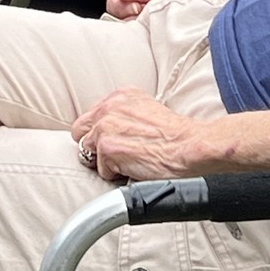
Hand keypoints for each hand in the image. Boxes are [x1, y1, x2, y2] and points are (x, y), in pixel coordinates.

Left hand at [71, 86, 205, 180]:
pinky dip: (115, 175)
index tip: (113, 141)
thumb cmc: (176, 135)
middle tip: (113, 156)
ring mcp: (105, 128)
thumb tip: (115, 129)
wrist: (189, 146)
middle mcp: (108, 107)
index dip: (99, 133)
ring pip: (88, 152)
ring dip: (105, 161)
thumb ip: (125, 114)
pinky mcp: (108, 149)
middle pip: (80, 131)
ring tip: (128, 162)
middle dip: (92, 145)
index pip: (92, 116)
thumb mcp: (148, 109)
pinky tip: (133, 169)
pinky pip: (102, 171)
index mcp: (119, 95)